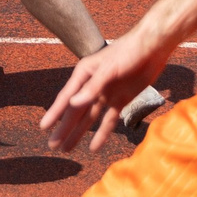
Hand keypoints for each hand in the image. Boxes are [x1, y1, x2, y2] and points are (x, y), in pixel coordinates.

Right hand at [40, 37, 164, 152]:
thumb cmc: (128, 52)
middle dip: (64, 129)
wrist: (153, 48)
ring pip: (89, 118)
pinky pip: (109, 120)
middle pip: (76, 111)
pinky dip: (102, 134)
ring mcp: (106, 94)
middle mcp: (92, 85)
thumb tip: (73, 104)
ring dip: (79, 133)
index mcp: (84, 74)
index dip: (55, 113)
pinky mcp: (121, 100)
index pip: (66, 98)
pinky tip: (94, 147)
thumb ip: (92, 88)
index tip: (43, 127)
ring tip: (67, 148)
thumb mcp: (108, 69)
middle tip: (53, 146)